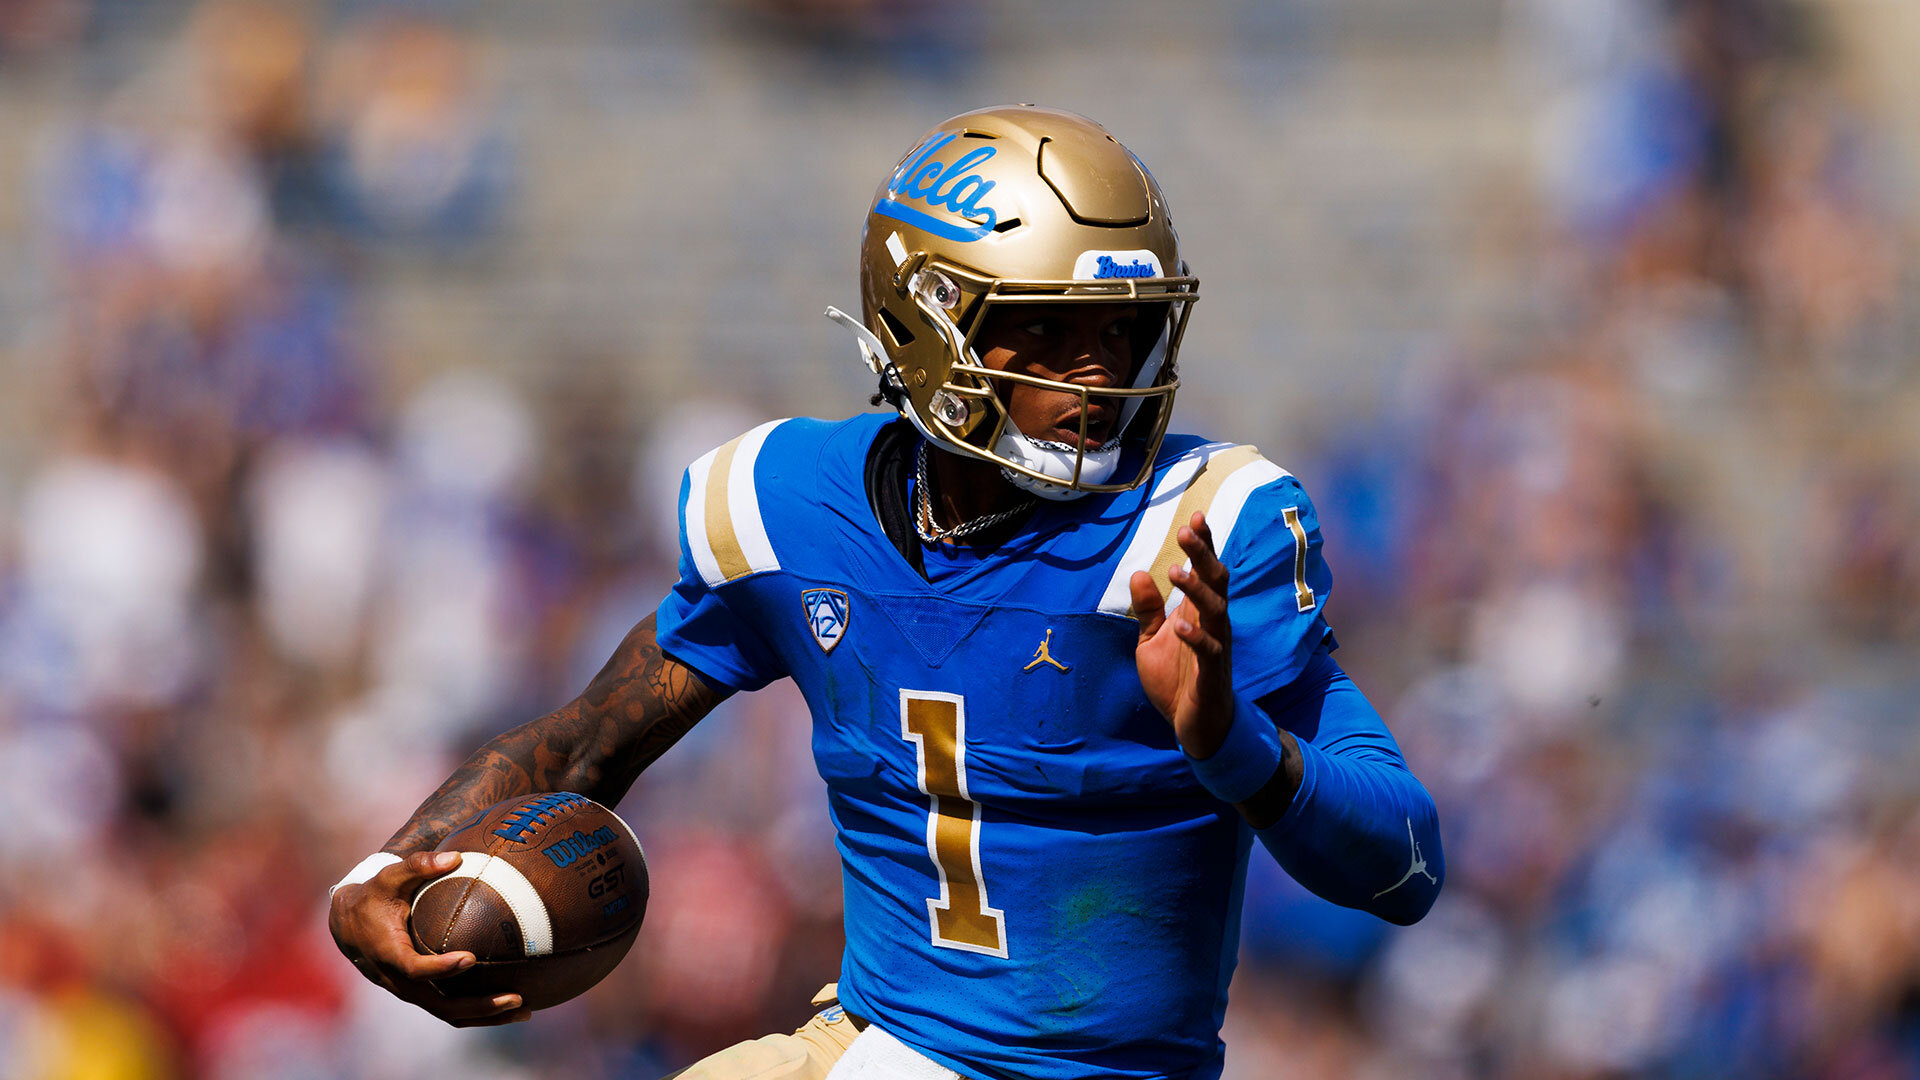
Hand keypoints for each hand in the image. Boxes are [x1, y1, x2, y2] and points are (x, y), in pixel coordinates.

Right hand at [328, 851, 531, 1026]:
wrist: (346, 924)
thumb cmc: (373, 895)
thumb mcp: (389, 876)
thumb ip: (418, 864)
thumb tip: (455, 856)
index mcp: (388, 953)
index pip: (415, 969)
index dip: (441, 968)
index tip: (470, 958)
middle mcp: (397, 980)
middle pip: (440, 1005)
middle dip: (479, 1006)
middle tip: (518, 998)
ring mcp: (408, 991)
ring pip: (447, 1014)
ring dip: (485, 1015)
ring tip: (525, 1011)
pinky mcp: (418, 993)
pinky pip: (447, 1009)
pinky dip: (476, 1012)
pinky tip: (507, 1006)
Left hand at [1131, 511, 1235, 758]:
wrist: (1194, 726)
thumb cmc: (1177, 680)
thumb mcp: (1151, 641)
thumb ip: (1148, 610)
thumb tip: (1138, 574)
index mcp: (1199, 613)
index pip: (1205, 572)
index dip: (1203, 545)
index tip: (1196, 516)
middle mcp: (1213, 625)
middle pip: (1216, 582)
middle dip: (1203, 555)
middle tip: (1186, 531)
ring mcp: (1216, 648)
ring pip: (1216, 611)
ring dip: (1198, 590)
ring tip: (1176, 573)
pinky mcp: (1212, 674)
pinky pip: (1210, 652)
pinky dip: (1196, 637)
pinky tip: (1181, 625)